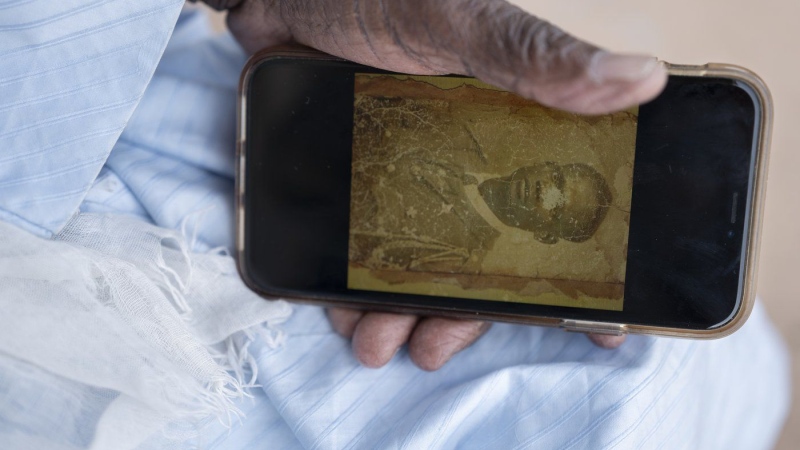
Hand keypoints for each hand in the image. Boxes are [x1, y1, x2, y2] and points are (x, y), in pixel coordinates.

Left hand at [205, 0, 658, 368]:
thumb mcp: (459, 23)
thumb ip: (533, 56)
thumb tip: (641, 79)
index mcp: (507, 134)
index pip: (555, 210)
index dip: (578, 270)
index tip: (598, 330)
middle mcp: (462, 165)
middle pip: (478, 258)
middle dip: (460, 315)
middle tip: (432, 350)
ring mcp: (401, 177)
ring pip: (415, 265)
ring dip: (397, 313)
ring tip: (375, 345)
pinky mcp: (351, 184)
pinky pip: (356, 251)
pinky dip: (348, 287)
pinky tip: (339, 311)